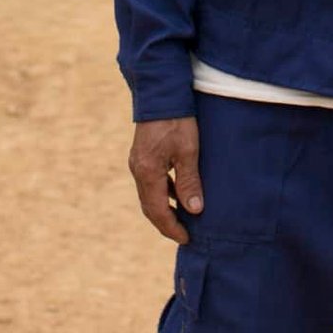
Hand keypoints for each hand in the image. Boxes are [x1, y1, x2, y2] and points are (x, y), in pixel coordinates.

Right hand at [129, 116, 202, 243]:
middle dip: (166, 223)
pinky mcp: (142, 156)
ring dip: (165, 209)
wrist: (161, 93)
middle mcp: (138, 170)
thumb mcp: (188, 151)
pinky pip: (151, 183)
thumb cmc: (177, 120)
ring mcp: (138, 163)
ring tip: (183, 218)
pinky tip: (178, 194)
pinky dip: (164, 194)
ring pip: (149, 195)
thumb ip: (189, 181)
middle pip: (150, 207)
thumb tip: (194, 211)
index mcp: (148, 172)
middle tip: (184, 235)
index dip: (172, 228)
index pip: (158, 211)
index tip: (187, 239)